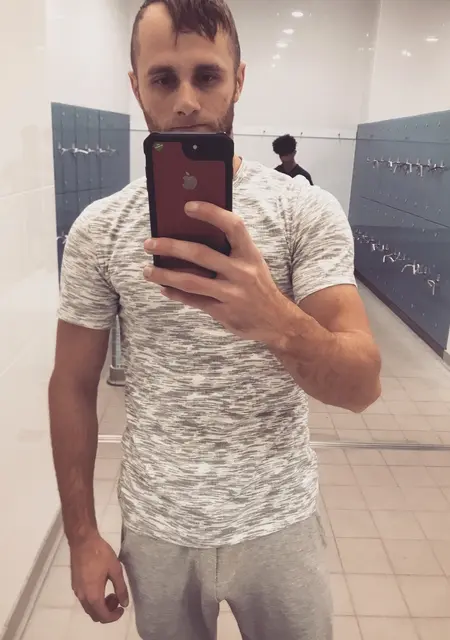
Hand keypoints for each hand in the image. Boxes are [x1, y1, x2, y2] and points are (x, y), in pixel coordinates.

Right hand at [70, 534, 128, 623]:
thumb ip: (121, 588)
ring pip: (89, 608)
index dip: (114, 617)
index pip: (103, 616)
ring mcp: (77, 591)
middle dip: (108, 611)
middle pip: (95, 615)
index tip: (122, 608)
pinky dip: (94, 599)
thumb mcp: (115, 569)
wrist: (83, 541)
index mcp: (93, 595)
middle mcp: (83, 596)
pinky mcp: (75, 584)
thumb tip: (125, 603)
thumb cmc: (100, 554)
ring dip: (101, 605)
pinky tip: (101, 586)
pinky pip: (85, 600)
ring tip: (111, 592)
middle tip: (117, 598)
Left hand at [143, 201, 292, 344]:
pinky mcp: (224, 313)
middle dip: (171, 247)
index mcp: (250, 254)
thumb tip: (191, 234)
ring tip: (147, 271)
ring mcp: (232, 294)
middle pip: (201, 255)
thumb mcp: (252, 263)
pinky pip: (194, 301)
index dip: (211, 213)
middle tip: (149, 244)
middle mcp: (242, 272)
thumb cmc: (258, 285)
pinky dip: (176, 294)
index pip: (232, 226)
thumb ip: (229, 250)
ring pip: (191, 282)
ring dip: (165, 275)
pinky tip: (163, 288)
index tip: (187, 206)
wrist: (277, 321)